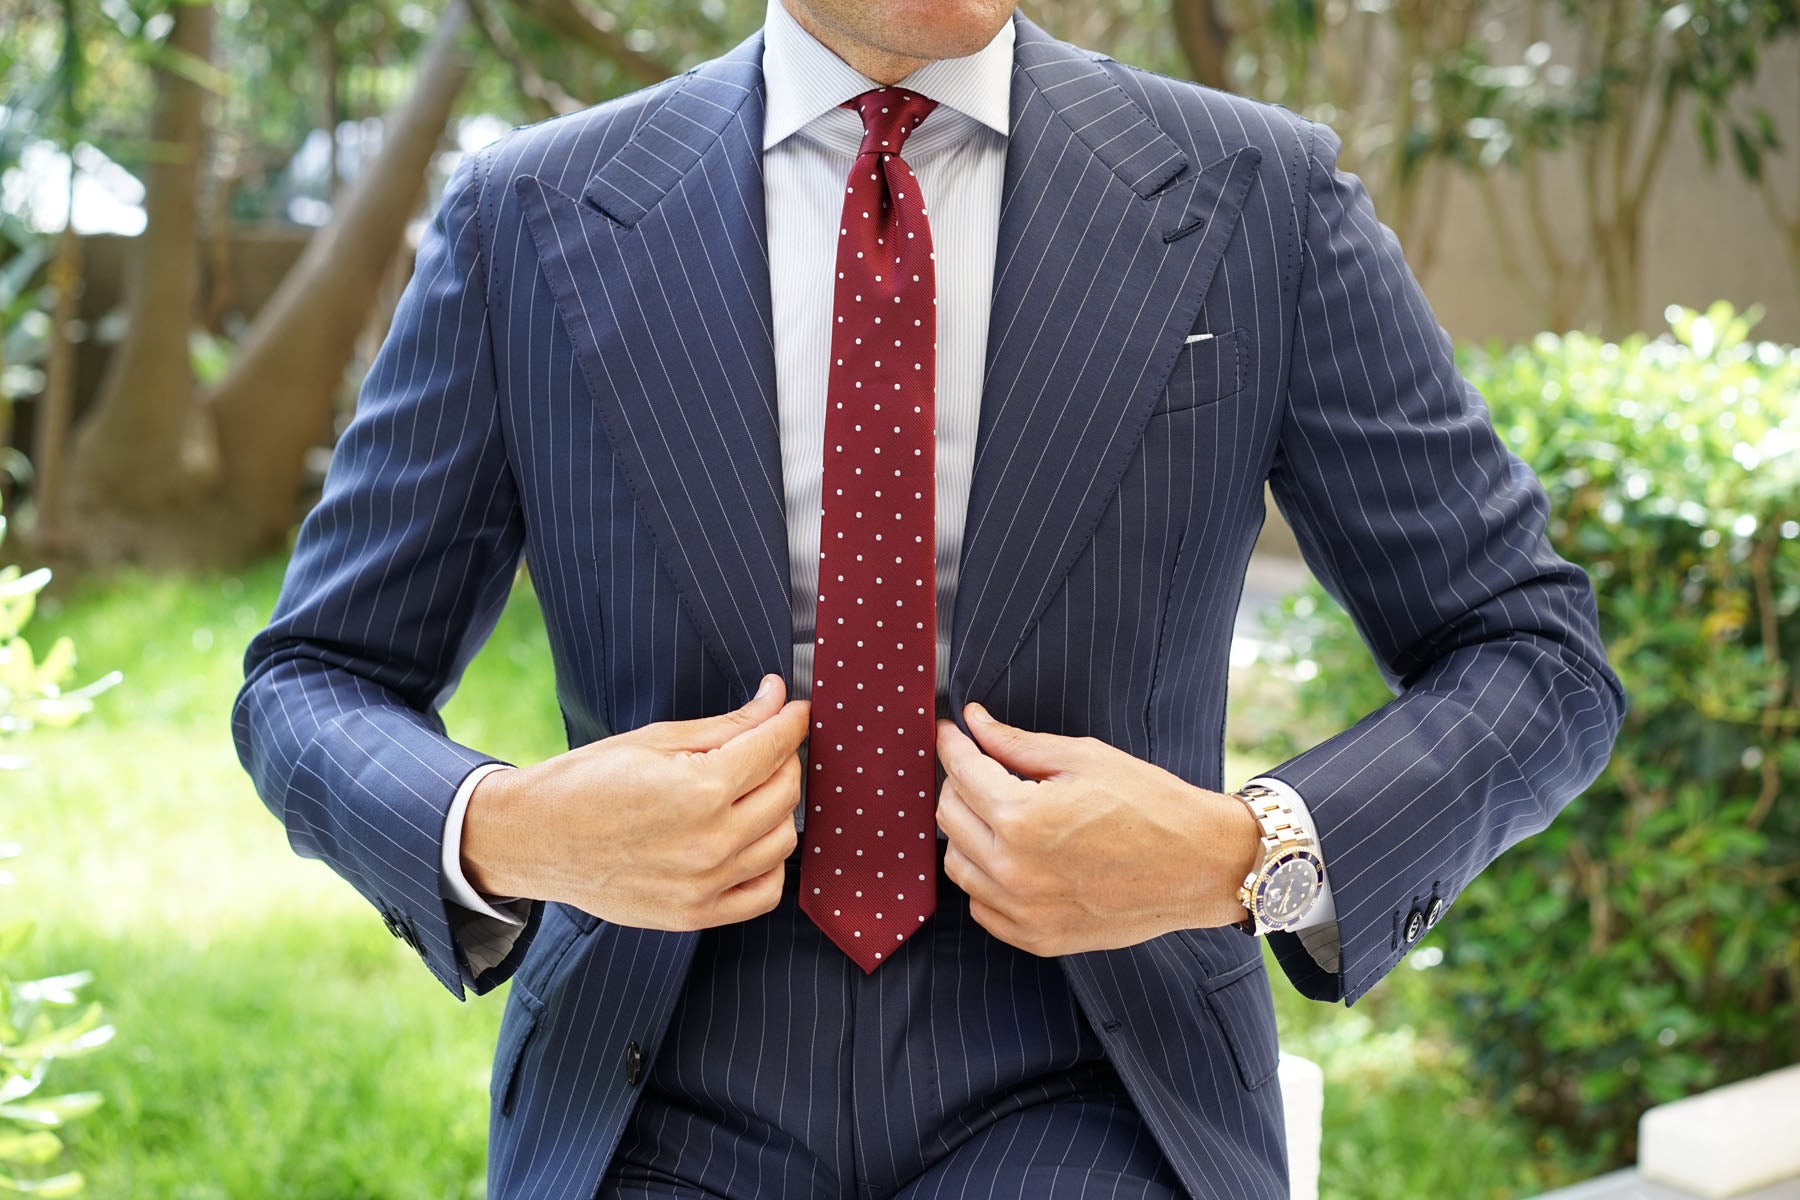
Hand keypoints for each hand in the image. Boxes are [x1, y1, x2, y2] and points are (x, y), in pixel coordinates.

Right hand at [461, 674, 808, 930]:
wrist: (535, 839)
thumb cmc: (588, 781)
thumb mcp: (656, 739)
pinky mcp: (696, 914)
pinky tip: (748, 839)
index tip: (796, 709)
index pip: (774, 747)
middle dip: (783, 759)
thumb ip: (727, 724)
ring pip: (785, 841)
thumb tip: (776, 697)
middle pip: (787, 792)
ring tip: (749, 790)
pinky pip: (766, 892)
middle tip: (762, 745)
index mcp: (699, 789)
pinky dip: (769, 863)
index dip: (792, 720)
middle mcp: (710, 841)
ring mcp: (705, 884)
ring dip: (778, 809)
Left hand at [934, 703, 1259, 956]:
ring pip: (957, 864)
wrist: (1200, 866)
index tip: (950, 731)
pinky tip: (1011, 856)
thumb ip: (1018, 743)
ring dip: (967, 831)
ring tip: (997, 811)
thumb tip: (974, 723)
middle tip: (978, 766)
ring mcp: (1023, 911)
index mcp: (1023, 817)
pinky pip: (981, 906)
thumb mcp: (1084, 758)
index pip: (961, 772)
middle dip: (957, 782)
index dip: (951, 744)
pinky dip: (984, 878)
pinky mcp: (1037, 938)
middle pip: (949, 816)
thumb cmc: (1151, 804)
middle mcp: (1014, 870)